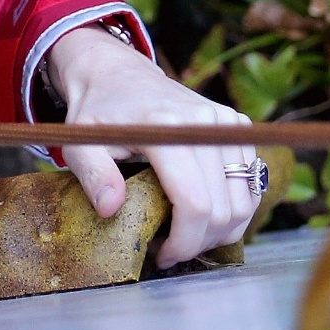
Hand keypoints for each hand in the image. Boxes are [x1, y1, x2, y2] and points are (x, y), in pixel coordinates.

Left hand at [45, 25, 258, 268]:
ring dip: (222, 230)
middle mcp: (205, 124)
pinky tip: (203, 214)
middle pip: (225, 208)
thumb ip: (93, 175)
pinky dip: (233, 207)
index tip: (162, 255)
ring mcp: (227, 123)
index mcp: (167, 129)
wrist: (118, 74)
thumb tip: (110, 210)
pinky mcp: (237, 125)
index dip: (184, 241)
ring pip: (245, 200)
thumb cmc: (97, 114)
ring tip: (187, 236)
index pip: (194, 203)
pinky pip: (250, 181)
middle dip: (201, 242)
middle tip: (172, 250)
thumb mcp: (80, 144)